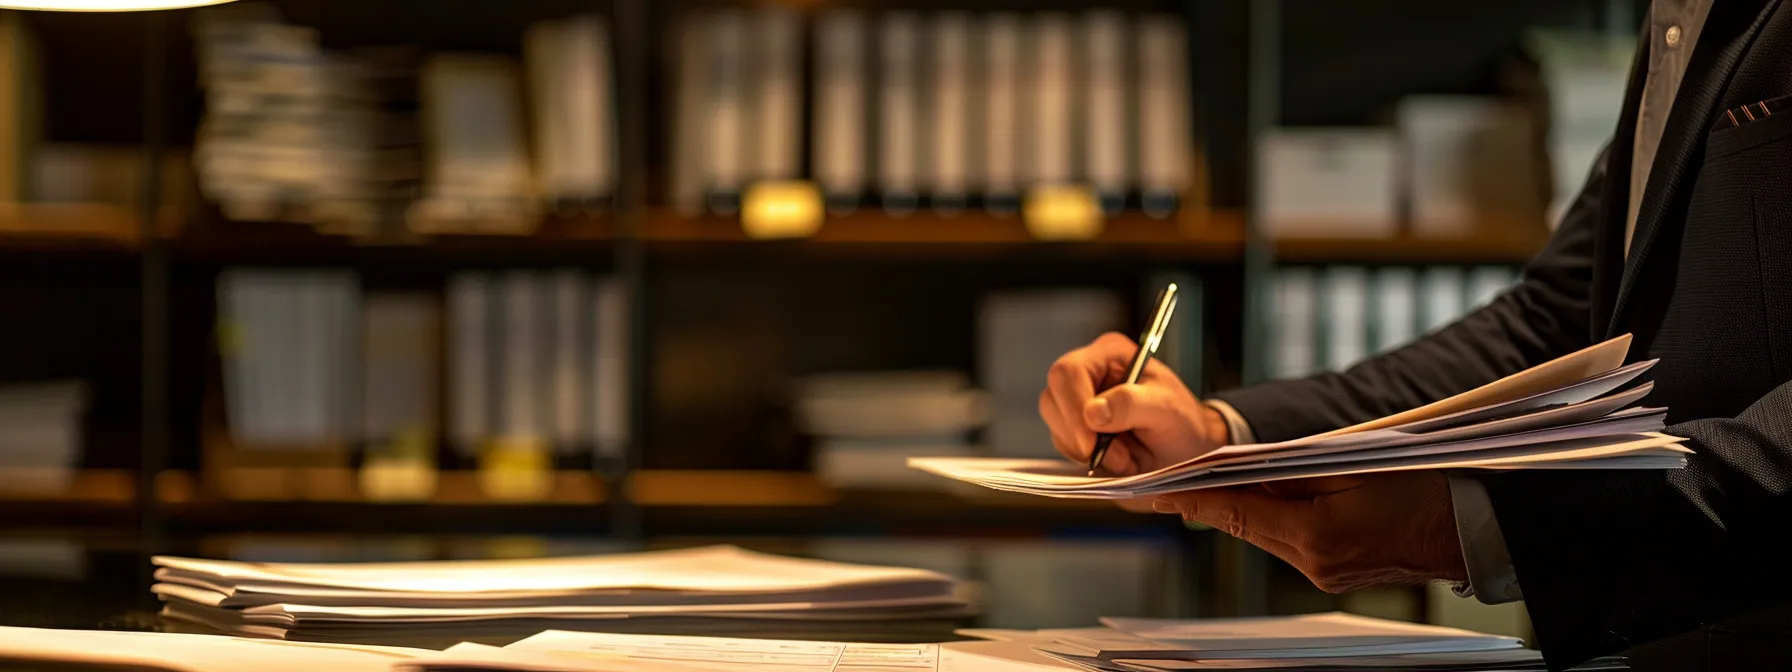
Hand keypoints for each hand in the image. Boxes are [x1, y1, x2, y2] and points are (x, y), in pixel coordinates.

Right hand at [1040, 332, 1229, 475]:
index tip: (1091, 442)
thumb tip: (1093, 412)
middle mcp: (1088, 374)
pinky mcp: (1076, 427)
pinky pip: (1063, 444)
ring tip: (1125, 457)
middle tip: (1117, 456)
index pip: (1068, 372)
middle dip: (1079, 434)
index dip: (1074, 407)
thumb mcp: (1166, 408)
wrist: (1186, 451)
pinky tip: (1117, 459)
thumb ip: (1131, 404)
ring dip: (1085, 450)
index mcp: (1108, 354)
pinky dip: (1086, 459)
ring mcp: (1078, 401)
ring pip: (1054, 424)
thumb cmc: (1183, 422)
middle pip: (1052, 399)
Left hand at [1154, 472, 1468, 592]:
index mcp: (1316, 535)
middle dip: (1214, 497)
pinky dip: (1274, 518)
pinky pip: (1287, 542)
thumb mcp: (1354, 465)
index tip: (1157, 488)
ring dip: (1245, 505)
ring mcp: (1323, 574)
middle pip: (1245, 524)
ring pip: (1264, 533)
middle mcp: (1313, 563)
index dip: (1194, 496)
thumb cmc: (1423, 488)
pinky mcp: (1333, 575)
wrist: (1470, 528)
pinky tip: (1271, 496)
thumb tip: (1245, 466)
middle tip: (1175, 478)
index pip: (1237, 511)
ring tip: (1220, 477)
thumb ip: (1293, 469)